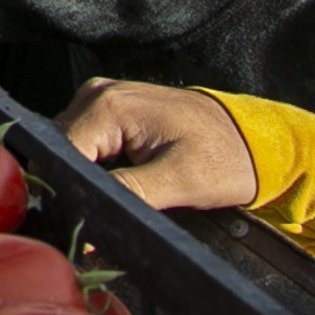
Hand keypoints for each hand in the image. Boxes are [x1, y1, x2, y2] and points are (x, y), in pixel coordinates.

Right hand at [56, 79, 259, 210]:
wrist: (255, 139)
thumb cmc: (227, 157)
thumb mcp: (181, 181)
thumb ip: (129, 194)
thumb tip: (85, 217)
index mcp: (109, 106)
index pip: (59, 153)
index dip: (64, 190)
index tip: (80, 220)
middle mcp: (97, 95)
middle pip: (60, 150)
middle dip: (72, 185)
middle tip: (96, 219)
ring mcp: (102, 99)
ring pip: (69, 148)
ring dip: (82, 177)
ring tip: (110, 202)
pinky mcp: (110, 110)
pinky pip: (85, 142)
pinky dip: (93, 167)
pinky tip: (113, 185)